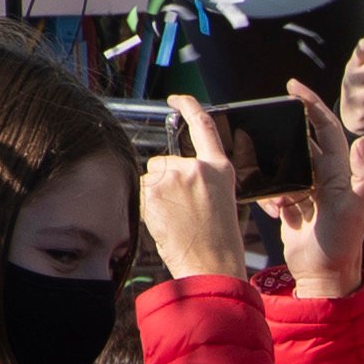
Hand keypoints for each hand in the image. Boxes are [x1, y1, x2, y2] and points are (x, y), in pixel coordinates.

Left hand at [137, 100, 246, 284]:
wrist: (212, 265)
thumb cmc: (218, 240)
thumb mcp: (223, 200)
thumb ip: (204, 180)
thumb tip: (180, 172)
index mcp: (220, 169)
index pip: (204, 126)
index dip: (189, 106)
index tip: (176, 98)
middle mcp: (196, 167)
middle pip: (165, 160)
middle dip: (166, 181)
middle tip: (181, 210)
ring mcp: (173, 177)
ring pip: (151, 178)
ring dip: (156, 194)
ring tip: (176, 219)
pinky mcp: (153, 190)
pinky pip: (140, 192)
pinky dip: (146, 206)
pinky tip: (164, 222)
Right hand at [267, 85, 363, 299]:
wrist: (323, 276)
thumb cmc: (342, 242)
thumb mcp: (354, 208)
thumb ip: (363, 175)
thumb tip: (362, 141)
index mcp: (340, 171)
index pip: (325, 128)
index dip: (311, 104)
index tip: (293, 86)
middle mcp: (325, 176)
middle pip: (302, 141)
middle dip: (285, 129)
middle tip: (265, 118)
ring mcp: (308, 190)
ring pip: (284, 164)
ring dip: (272, 166)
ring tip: (266, 174)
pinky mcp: (292, 205)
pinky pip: (274, 188)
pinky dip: (268, 194)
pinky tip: (271, 208)